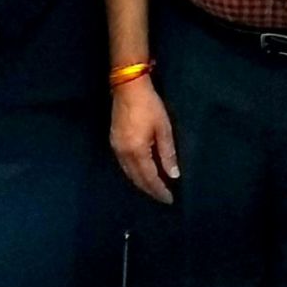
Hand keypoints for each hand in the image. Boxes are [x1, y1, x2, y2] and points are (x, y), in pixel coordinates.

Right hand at [109, 77, 179, 204]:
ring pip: (129, 173)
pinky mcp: (113, 142)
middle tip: (163, 197)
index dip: (159, 190)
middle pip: (137, 179)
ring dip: (141, 183)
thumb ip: (167, 153)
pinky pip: (124, 165)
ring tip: (154, 188)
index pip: (149, 178)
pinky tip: (141, 173)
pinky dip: (134, 173)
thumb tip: (173, 175)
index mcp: (137, 151)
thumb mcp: (163, 128)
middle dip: (150, 189)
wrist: (128, 87)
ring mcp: (116, 148)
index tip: (169, 199)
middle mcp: (123, 154)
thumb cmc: (149, 106)